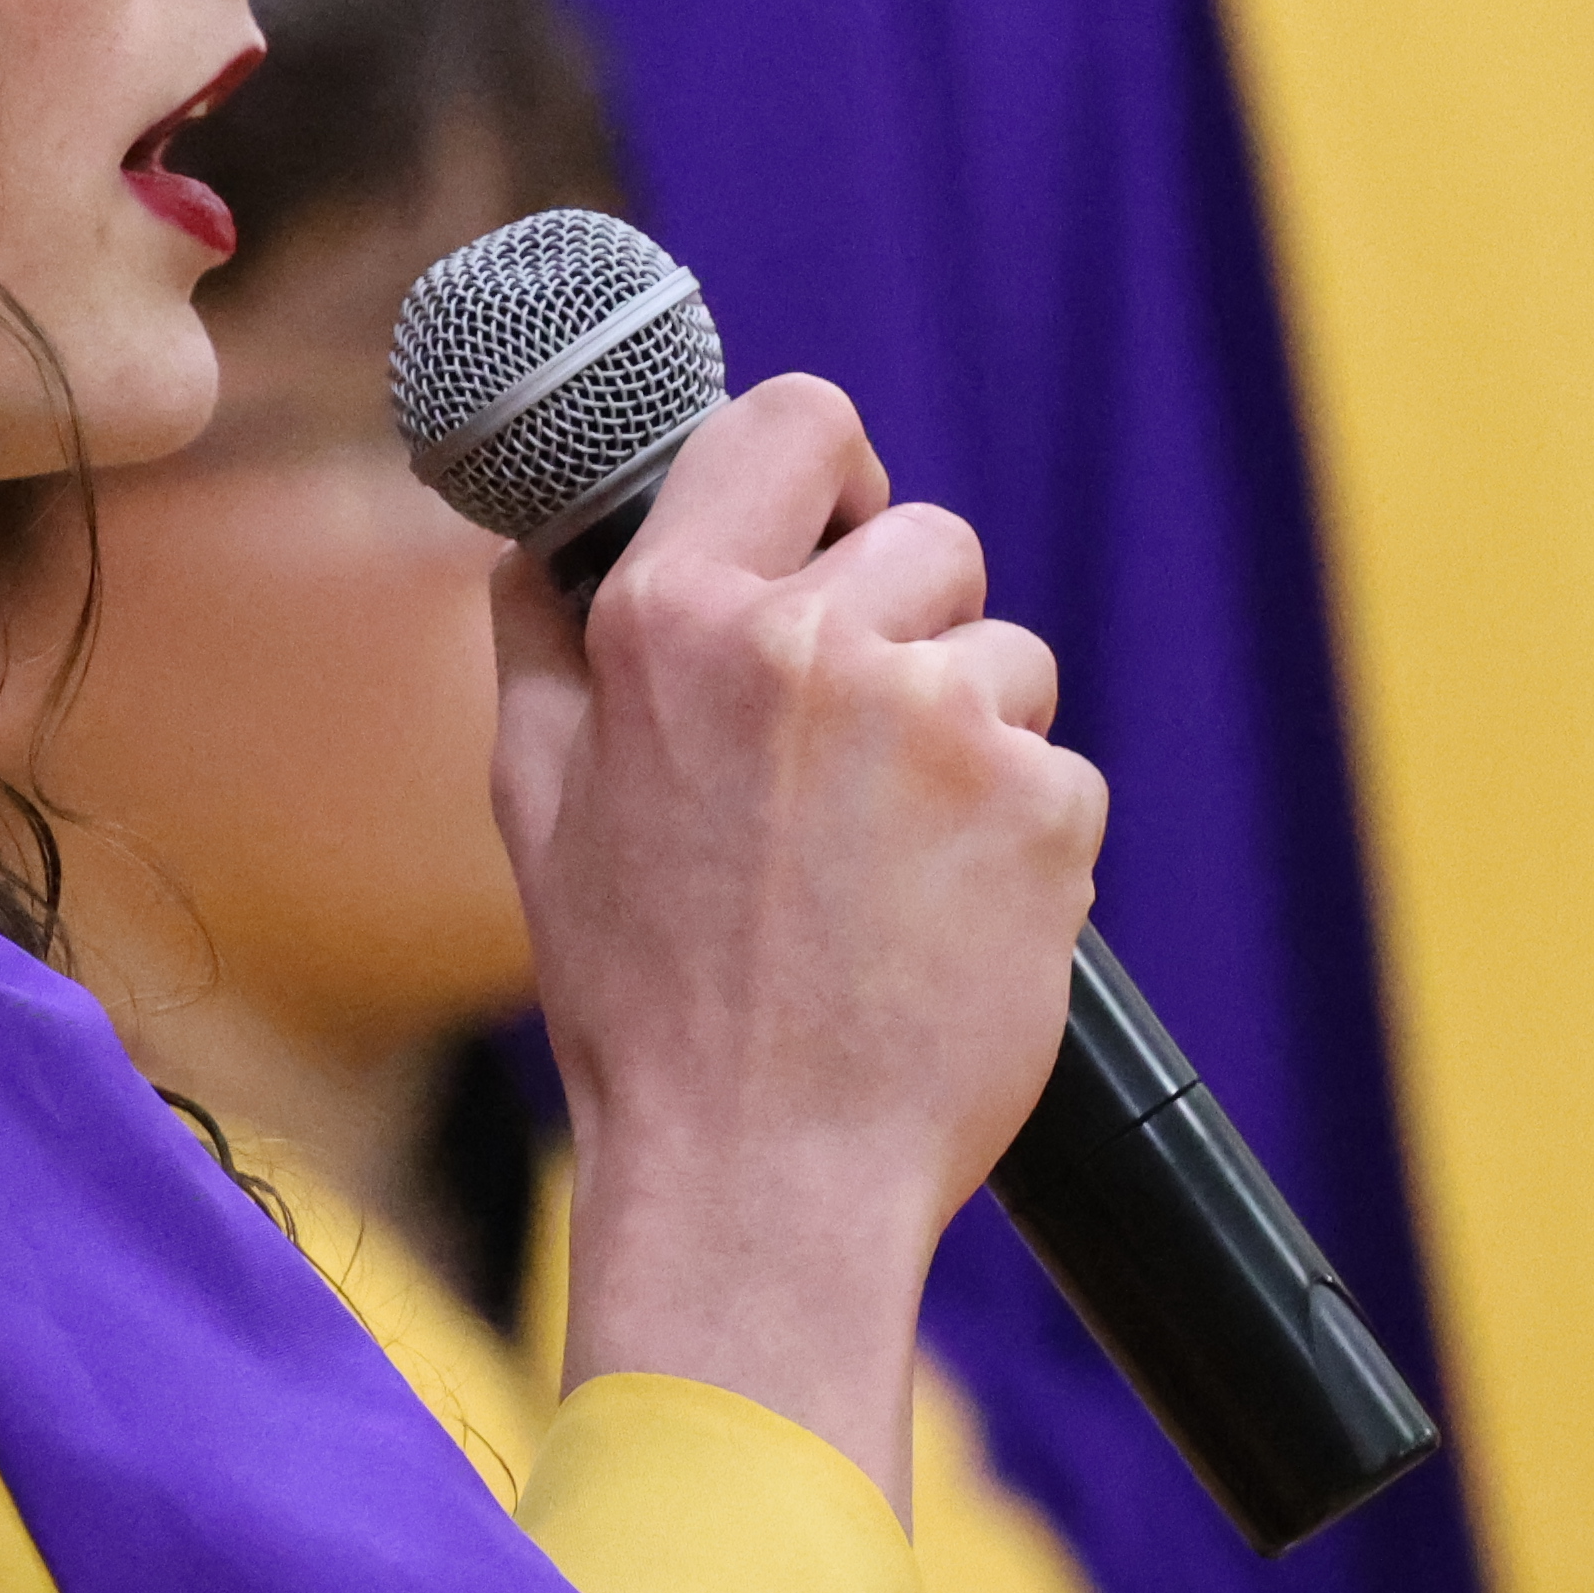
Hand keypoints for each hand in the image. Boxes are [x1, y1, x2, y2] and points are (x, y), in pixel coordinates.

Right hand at [491, 377, 1104, 1494]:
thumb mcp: (535, 796)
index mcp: (673, 619)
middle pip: (928, 539)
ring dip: (968, 737)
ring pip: (1004, 655)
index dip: (829, 472)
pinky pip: (1058, 770)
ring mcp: (942, 721)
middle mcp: (810, 644)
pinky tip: (941, 917)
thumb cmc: (640, 996)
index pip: (794, 420)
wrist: (761, 1173)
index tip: (834, 530)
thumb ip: (545, 634)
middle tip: (848, 760)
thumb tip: (555, 530)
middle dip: (905, 627)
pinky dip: (1018, 836)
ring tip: (885, 863)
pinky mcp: (1045, 806)